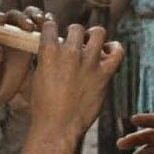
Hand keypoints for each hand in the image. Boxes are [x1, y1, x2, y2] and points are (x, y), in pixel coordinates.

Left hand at [0, 8, 42, 106]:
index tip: (0, 20)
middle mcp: (0, 32)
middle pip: (11, 16)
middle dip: (20, 17)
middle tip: (27, 25)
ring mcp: (15, 38)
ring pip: (26, 19)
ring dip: (33, 16)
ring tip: (40, 21)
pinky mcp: (27, 46)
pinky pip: (36, 33)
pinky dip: (44, 28)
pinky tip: (48, 29)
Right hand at [30, 20, 123, 134]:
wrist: (57, 127)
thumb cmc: (43, 107)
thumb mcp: (36, 78)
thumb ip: (46, 60)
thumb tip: (51, 51)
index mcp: (49, 52)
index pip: (51, 25)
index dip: (53, 27)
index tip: (56, 32)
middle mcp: (70, 53)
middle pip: (76, 28)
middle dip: (75, 34)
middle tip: (76, 43)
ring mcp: (89, 63)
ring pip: (98, 33)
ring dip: (95, 36)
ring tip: (93, 44)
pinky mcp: (104, 74)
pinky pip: (117, 52)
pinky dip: (115, 48)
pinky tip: (110, 51)